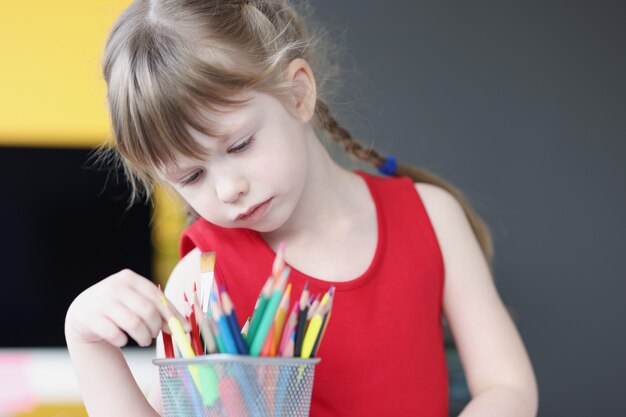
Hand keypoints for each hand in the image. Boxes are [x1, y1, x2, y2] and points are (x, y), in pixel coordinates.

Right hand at [65, 269, 189, 347]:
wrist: (82, 312)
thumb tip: (184, 327)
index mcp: (130, 279)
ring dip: (143, 337)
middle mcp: (115, 287)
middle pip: (147, 311)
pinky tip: (123, 340)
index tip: (183, 329)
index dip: (172, 314)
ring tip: (144, 340)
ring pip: (133, 324)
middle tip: (154, 336)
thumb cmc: (118, 307)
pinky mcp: (90, 318)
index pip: (156, 297)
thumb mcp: (136, 301)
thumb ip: (158, 310)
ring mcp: (101, 302)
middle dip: (156, 328)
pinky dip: (123, 341)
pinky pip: (115, 334)